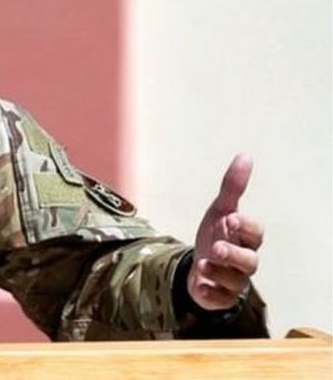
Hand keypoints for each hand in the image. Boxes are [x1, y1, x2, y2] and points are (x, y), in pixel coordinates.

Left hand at [188, 154, 263, 310]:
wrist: (199, 265)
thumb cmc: (216, 235)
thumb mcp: (219, 210)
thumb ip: (232, 187)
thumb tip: (245, 156)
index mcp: (245, 238)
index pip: (255, 233)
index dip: (246, 226)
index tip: (231, 218)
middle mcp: (244, 260)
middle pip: (249, 261)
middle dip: (234, 254)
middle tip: (216, 247)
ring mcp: (234, 280)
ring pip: (236, 281)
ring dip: (219, 272)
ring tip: (203, 264)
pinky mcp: (221, 297)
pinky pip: (221, 299)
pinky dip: (211, 293)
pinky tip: (200, 285)